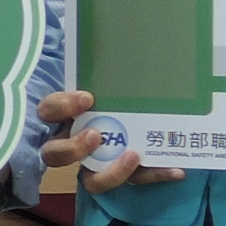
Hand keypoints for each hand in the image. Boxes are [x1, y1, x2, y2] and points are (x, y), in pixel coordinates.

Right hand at [39, 86, 176, 196]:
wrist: (138, 107)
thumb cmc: (112, 92)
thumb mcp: (104, 82)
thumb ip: (105, 75)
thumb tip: (122, 45)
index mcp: (64, 116)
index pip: (48, 111)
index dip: (62, 107)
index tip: (87, 98)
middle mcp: (72, 144)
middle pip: (55, 155)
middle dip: (73, 148)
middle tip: (96, 135)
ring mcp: (95, 164)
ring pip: (91, 180)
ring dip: (111, 172)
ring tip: (134, 156)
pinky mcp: (123, 174)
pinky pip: (134, 180)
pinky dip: (155, 174)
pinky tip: (177, 170)